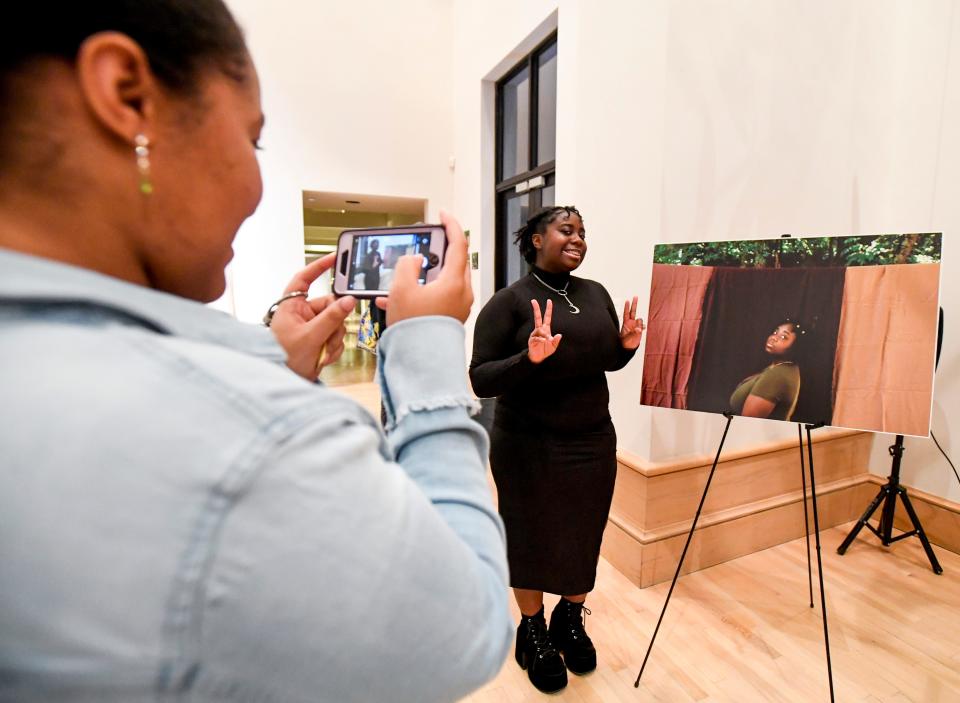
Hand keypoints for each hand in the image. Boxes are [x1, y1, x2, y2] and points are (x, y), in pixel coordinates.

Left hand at [269, 253, 356, 380]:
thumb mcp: (310, 336)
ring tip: (323, 352)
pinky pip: (336, 337)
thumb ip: (331, 318)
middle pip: (330, 306)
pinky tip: (324, 357)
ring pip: (337, 323)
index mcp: (292, 306)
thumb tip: (349, 301)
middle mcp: (302, 313)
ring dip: (334, 340)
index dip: (319, 266)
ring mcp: (311, 327)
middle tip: (329, 337)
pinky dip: (334, 348)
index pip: (305, 278)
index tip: (335, 258)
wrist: (281, 381)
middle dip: (334, 324)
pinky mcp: (319, 339)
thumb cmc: (282, 358)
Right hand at [376, 210, 472, 324]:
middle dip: (437, 252)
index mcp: (455, 281)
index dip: (450, 225)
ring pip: (444, 280)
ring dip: (424, 275)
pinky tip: (395, 300)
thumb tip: (415, 260)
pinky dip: (421, 293)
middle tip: (424, 245)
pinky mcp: (451, 319)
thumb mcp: (401, 288)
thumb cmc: (414, 327)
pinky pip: (438, 298)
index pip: (459, 243)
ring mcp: (458, 307)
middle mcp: (462, 293)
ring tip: (400, 278)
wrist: (420, 362)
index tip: (442, 214)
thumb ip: (407, 265)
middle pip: (454, 262)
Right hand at [527, 298, 561, 362]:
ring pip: (539, 330)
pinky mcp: (532, 340)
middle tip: (533, 300)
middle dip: (536, 309)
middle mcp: (539, 330)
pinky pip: (536, 337)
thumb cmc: (545, 350)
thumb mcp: (553, 346)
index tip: (549, 301)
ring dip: (544, 334)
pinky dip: (541, 339)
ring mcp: (535, 334)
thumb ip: (556, 341)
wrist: (538, 358)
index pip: (547, 317)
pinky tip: (544, 341)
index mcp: (546, 329)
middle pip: (537, 317)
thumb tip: (559, 335)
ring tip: (547, 340)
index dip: (548, 309)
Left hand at [620, 296, 643, 349]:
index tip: (627, 300)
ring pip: (639, 320)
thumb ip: (633, 333)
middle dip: (634, 304)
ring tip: (637, 329)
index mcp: (625, 323)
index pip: (626, 313)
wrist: (628, 348)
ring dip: (639, 323)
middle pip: (633, 311)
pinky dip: (642, 326)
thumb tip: (639, 329)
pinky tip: (641, 328)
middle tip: (635, 297)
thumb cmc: (624, 342)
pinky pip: (642, 326)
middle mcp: (630, 323)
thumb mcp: (626, 338)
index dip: (626, 307)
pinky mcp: (639, 330)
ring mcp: (635, 326)